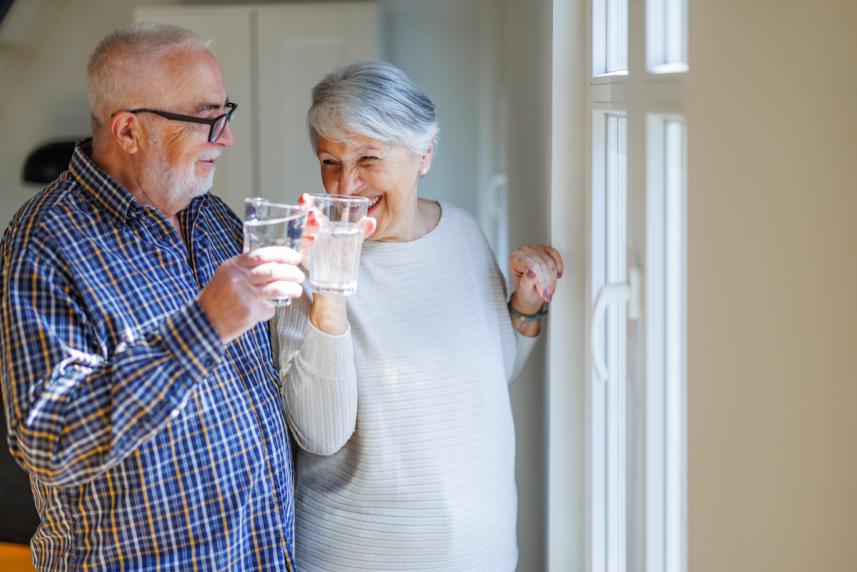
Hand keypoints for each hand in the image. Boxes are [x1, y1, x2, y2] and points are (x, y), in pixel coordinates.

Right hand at [199, 246, 304, 342]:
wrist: (203, 322)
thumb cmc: (217, 298)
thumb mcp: (226, 276)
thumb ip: (246, 269)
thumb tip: (275, 264)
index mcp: (233, 266)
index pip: (262, 254)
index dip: (282, 254)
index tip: (295, 257)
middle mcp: (238, 278)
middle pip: (272, 270)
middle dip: (291, 272)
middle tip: (299, 275)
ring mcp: (244, 296)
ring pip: (277, 288)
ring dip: (292, 288)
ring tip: (297, 290)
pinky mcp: (249, 312)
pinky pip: (269, 308)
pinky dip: (271, 309)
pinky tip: (269, 309)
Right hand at [297, 193, 375, 335]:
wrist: (333, 286)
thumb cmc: (340, 260)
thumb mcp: (352, 244)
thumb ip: (362, 232)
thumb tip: (371, 222)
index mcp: (317, 226)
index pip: (307, 210)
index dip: (304, 203)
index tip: (305, 196)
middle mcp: (307, 234)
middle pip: (301, 220)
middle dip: (305, 214)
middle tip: (313, 213)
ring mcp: (303, 247)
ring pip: (298, 233)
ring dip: (306, 228)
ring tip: (317, 226)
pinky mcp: (302, 260)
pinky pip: (299, 250)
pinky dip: (305, 245)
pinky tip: (314, 240)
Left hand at [509, 244, 563, 312]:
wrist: (531, 293)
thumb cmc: (526, 291)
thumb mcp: (525, 291)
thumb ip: (526, 282)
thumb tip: (532, 273)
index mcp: (514, 259)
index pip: (532, 267)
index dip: (540, 280)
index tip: (543, 293)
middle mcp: (523, 251)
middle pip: (541, 264)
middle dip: (547, 280)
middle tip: (547, 293)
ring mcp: (535, 248)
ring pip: (550, 261)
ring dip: (552, 277)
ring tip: (549, 288)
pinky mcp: (545, 249)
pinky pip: (555, 255)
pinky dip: (558, 266)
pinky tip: (557, 275)